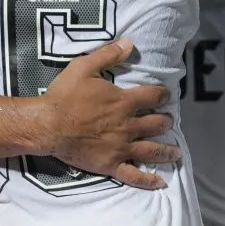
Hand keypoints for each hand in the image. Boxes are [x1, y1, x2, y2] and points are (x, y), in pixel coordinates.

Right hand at [38, 38, 176, 189]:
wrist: (49, 125)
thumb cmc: (65, 95)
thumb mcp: (84, 66)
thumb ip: (108, 54)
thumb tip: (129, 43)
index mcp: (123, 101)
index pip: (152, 96)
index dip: (162, 94)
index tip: (166, 95)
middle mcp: (128, 125)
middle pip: (156, 123)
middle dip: (165, 121)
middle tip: (169, 120)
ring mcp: (121, 147)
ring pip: (151, 150)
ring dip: (167, 150)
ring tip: (176, 151)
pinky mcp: (111, 164)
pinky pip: (134, 175)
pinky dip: (148, 180)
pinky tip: (159, 183)